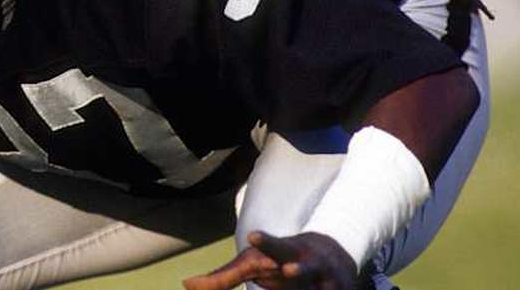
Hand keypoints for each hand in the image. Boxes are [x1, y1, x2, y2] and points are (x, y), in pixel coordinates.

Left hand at [183, 231, 357, 289]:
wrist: (333, 255)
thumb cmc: (279, 262)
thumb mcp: (252, 265)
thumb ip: (222, 278)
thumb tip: (186, 285)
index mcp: (285, 255)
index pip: (274, 248)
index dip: (266, 244)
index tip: (253, 236)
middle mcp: (307, 267)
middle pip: (303, 269)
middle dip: (297, 271)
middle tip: (288, 270)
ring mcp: (326, 283)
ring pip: (316, 289)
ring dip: (308, 285)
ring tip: (292, 274)